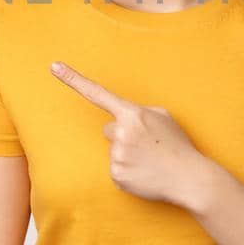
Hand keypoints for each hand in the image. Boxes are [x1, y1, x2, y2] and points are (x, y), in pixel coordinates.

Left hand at [50, 61, 215, 207]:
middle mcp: (121, 132)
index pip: (97, 93)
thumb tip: (122, 120)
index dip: (73, 79)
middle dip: (123, 136)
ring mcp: (117, 155)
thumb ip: (139, 112)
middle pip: (109, 130)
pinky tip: (144, 173)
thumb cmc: (177, 145)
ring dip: (127, 154)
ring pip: (112, 150)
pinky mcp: (117, 175)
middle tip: (147, 146)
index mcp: (133, 114)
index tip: (54, 66)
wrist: (189, 178)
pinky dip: (128, 171)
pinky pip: (115, 169)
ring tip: (149, 160)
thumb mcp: (163, 117)